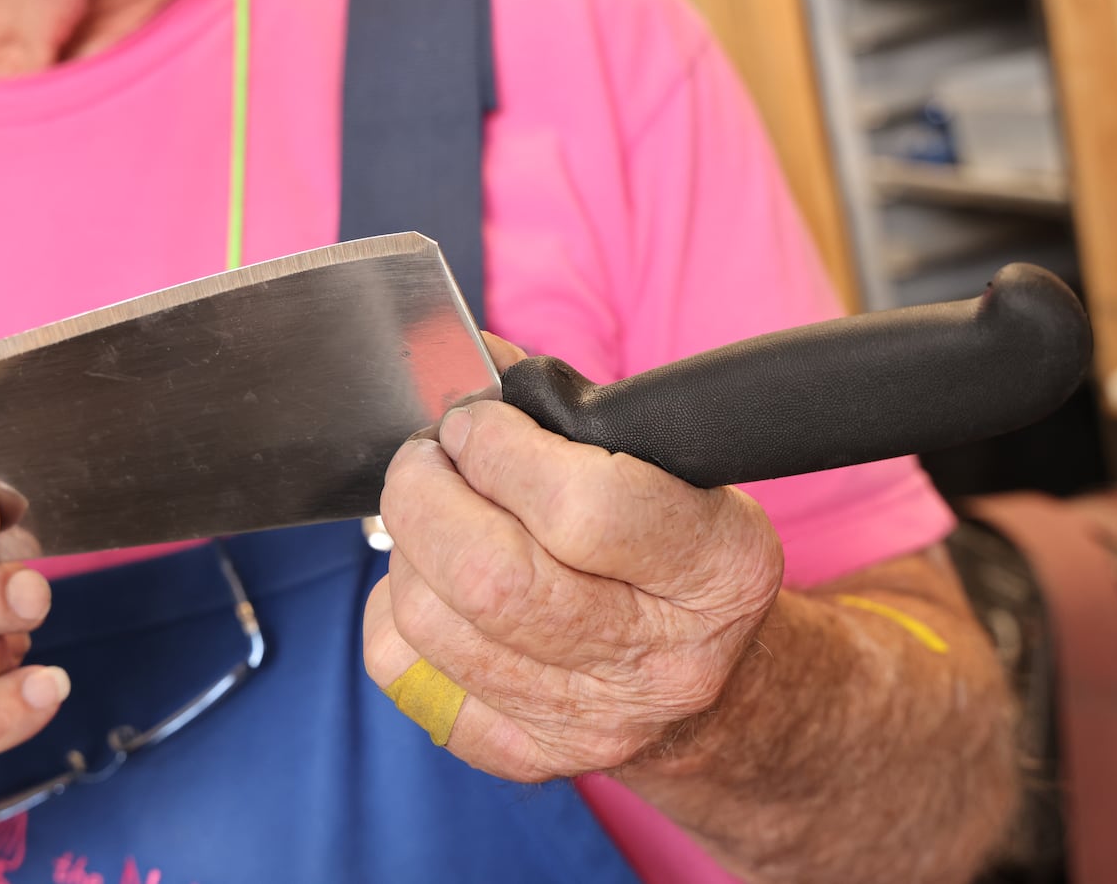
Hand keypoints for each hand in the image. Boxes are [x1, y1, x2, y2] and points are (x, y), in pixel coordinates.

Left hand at [363, 336, 783, 780]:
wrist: (708, 683)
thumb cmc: (670, 546)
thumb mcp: (665, 468)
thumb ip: (569, 417)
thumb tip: (471, 361)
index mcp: (719, 569)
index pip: (585, 508)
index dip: (503, 451)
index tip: (476, 423)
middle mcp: (664, 660)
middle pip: (490, 576)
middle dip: (427, 493)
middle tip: (426, 458)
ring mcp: (594, 722)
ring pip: (433, 622)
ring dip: (407, 547)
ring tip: (432, 512)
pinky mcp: (529, 756)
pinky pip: (407, 673)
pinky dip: (396, 613)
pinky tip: (435, 584)